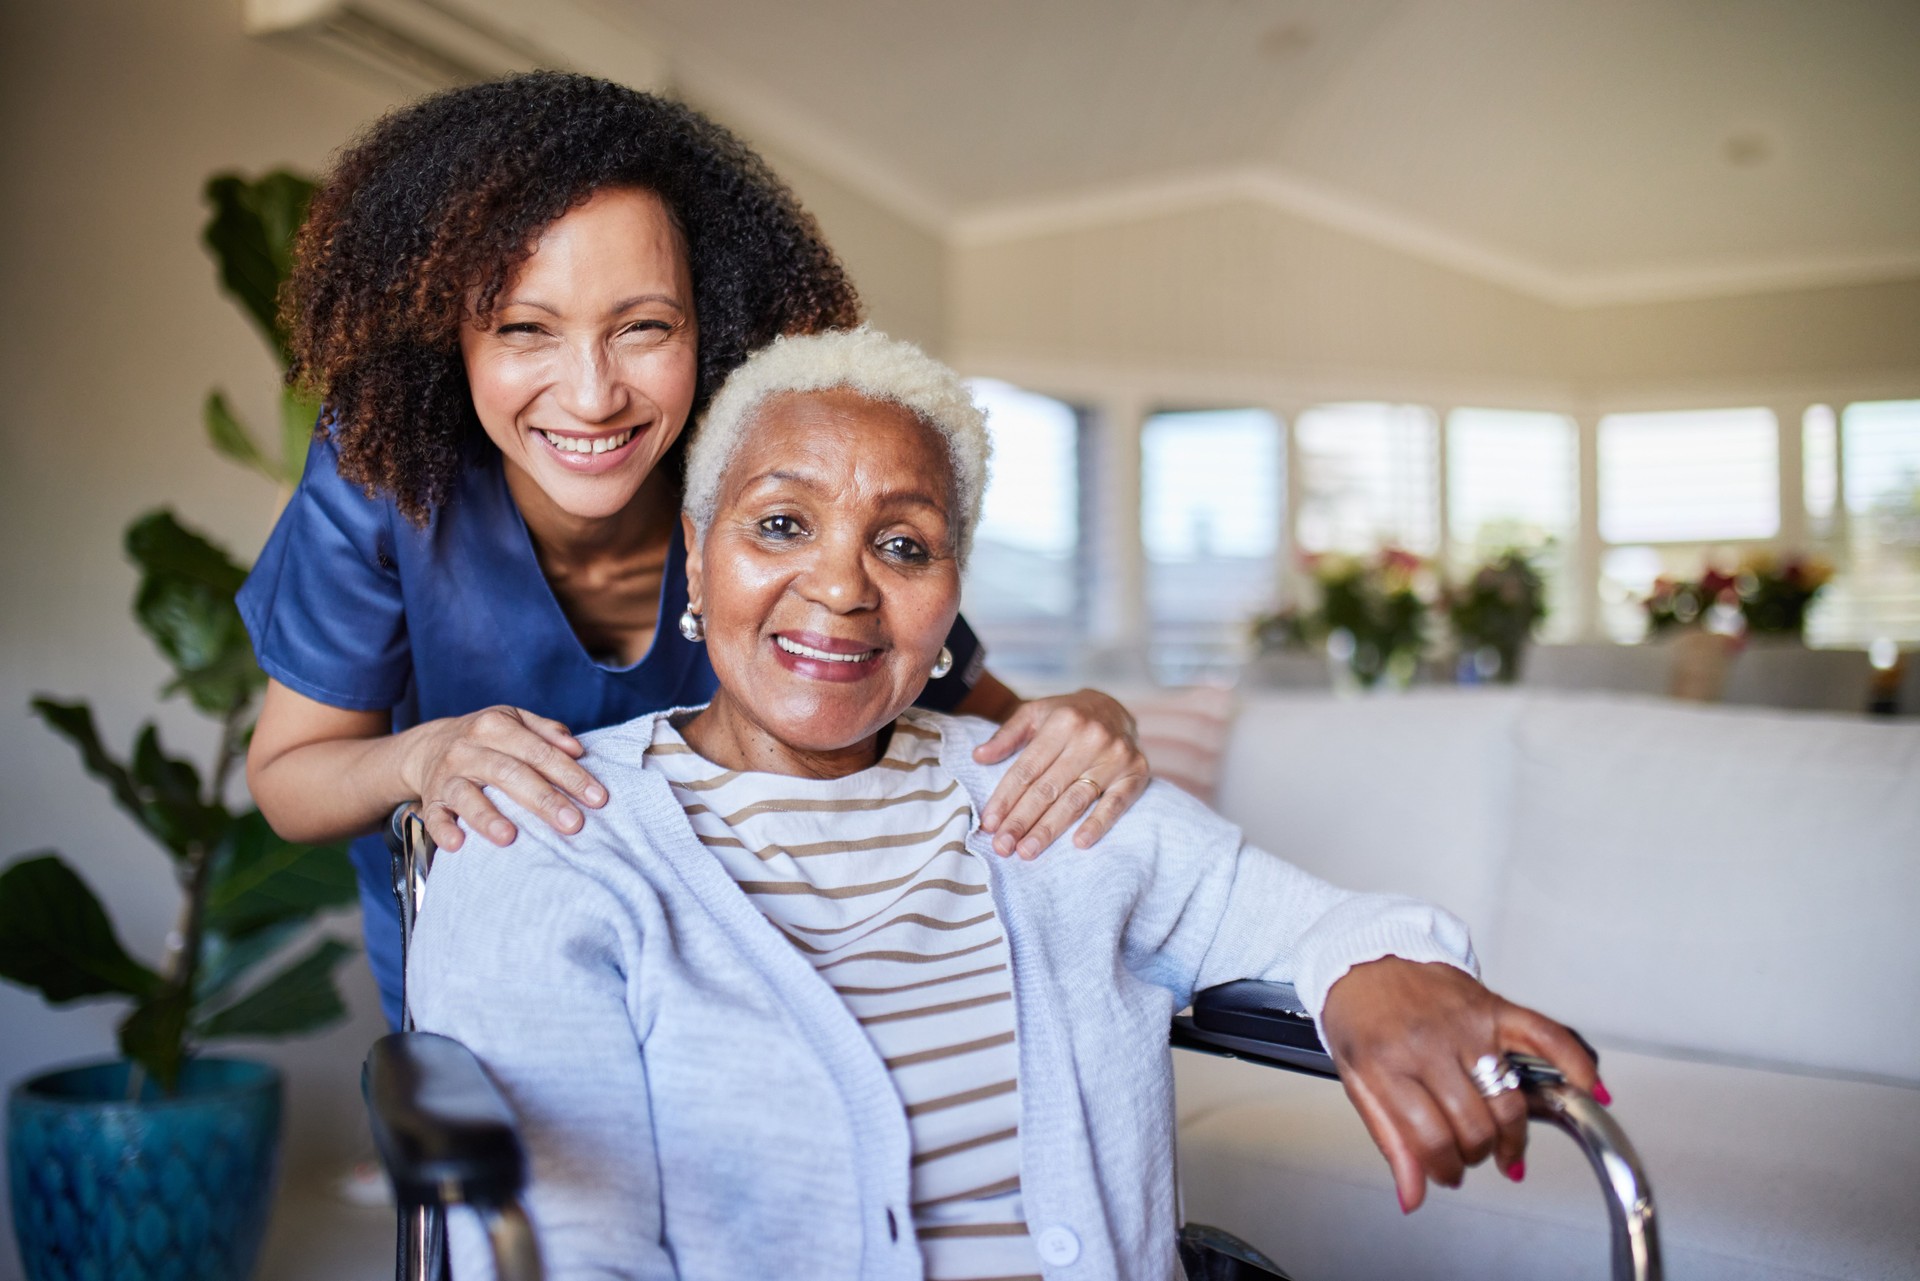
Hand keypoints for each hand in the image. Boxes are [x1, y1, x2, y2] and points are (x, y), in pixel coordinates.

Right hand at [398, 706, 607, 850]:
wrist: (430, 745)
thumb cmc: (486, 737)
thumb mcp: (515, 721)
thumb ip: (547, 732)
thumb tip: (577, 749)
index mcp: (495, 726)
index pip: (539, 752)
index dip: (570, 774)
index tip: (597, 798)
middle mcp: (469, 749)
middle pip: (509, 774)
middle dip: (543, 800)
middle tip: (573, 823)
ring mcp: (448, 776)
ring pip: (468, 795)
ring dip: (488, 817)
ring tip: (510, 837)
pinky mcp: (431, 800)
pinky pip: (435, 817)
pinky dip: (444, 831)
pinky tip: (457, 845)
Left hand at [972, 689, 1150, 858]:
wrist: (1115, 707)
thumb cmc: (1067, 716)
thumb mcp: (1035, 714)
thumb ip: (1007, 736)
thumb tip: (978, 756)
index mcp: (1062, 722)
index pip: (1027, 768)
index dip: (1006, 798)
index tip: (989, 824)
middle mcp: (1090, 737)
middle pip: (1048, 788)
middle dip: (1022, 820)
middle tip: (1002, 846)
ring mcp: (1116, 756)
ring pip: (1076, 799)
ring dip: (1050, 829)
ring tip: (1027, 851)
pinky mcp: (1136, 772)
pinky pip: (1116, 803)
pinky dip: (1098, 824)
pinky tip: (1079, 843)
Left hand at [1317, 958, 1601, 1212]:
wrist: (1364, 956)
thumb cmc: (1359, 1018)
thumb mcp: (1357, 1080)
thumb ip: (1390, 1140)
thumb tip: (1411, 1198)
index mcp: (1389, 1064)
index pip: (1431, 1139)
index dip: (1443, 1169)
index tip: (1444, 1174)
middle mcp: (1431, 1044)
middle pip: (1475, 1126)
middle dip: (1475, 1155)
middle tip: (1466, 1156)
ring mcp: (1467, 1024)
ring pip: (1508, 1100)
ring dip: (1512, 1137)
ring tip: (1502, 1147)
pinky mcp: (1494, 1006)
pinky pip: (1545, 1036)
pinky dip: (1575, 1065)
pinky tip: (1589, 1091)